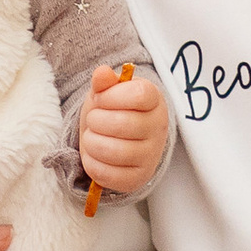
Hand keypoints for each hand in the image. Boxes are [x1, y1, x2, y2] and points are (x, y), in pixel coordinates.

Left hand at [80, 64, 167, 199]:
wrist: (120, 137)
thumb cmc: (114, 109)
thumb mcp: (108, 91)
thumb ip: (104, 81)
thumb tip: (101, 73)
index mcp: (154, 101)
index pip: (138, 95)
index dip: (111, 96)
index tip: (100, 98)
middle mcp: (159, 128)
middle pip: (123, 124)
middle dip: (96, 120)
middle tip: (94, 120)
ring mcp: (151, 155)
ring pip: (114, 151)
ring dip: (92, 142)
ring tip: (92, 136)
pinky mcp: (138, 178)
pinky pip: (109, 174)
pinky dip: (92, 164)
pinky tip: (94, 155)